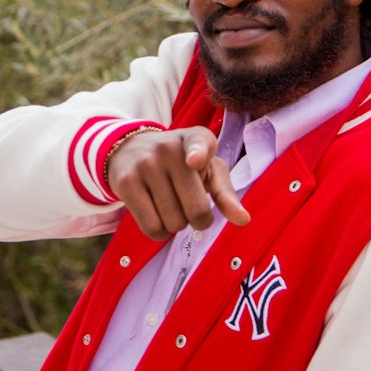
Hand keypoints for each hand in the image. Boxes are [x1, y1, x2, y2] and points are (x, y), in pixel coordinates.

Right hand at [107, 125, 249, 240]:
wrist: (131, 149)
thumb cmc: (181, 163)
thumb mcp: (207, 169)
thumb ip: (226, 193)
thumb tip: (244, 220)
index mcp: (196, 138)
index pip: (198, 144)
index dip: (198, 154)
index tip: (193, 161)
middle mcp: (168, 148)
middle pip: (196, 210)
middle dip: (198, 218)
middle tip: (189, 204)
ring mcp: (145, 165)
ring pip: (174, 223)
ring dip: (177, 224)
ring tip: (170, 203)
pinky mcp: (126, 183)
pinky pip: (152, 227)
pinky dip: (160, 232)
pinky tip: (157, 214)